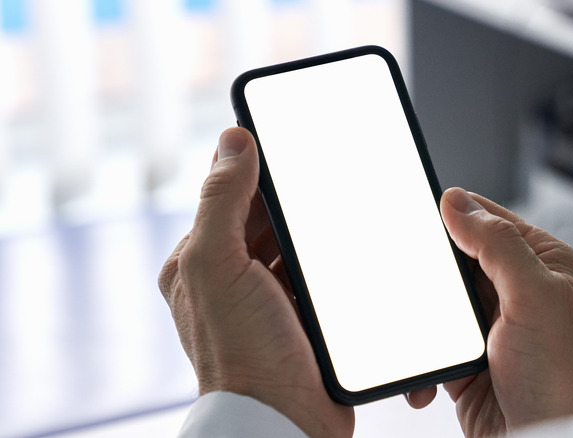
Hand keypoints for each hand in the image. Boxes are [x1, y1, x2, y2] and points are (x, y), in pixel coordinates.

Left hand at [158, 128, 353, 437]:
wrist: (286, 421)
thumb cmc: (245, 354)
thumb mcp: (218, 265)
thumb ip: (221, 200)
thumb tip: (232, 140)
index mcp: (199, 262)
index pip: (227, 196)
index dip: (257, 168)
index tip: (289, 142)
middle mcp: (230, 279)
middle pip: (267, 219)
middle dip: (294, 201)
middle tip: (325, 176)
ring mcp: (267, 299)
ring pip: (296, 245)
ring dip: (317, 232)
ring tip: (343, 211)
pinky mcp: (301, 316)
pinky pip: (318, 275)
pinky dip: (332, 262)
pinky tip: (350, 251)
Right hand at [424, 188, 572, 435]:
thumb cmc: (565, 380)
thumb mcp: (535, 298)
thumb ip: (498, 245)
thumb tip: (458, 203)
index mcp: (537, 262)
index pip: (486, 220)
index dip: (450, 217)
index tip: (414, 216)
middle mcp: (512, 290)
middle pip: (453, 262)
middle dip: (427, 275)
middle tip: (410, 283)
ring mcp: (488, 325)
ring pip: (435, 302)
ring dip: (419, 320)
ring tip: (418, 332)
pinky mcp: (467, 359)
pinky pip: (428, 344)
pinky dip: (418, 359)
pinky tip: (426, 375)